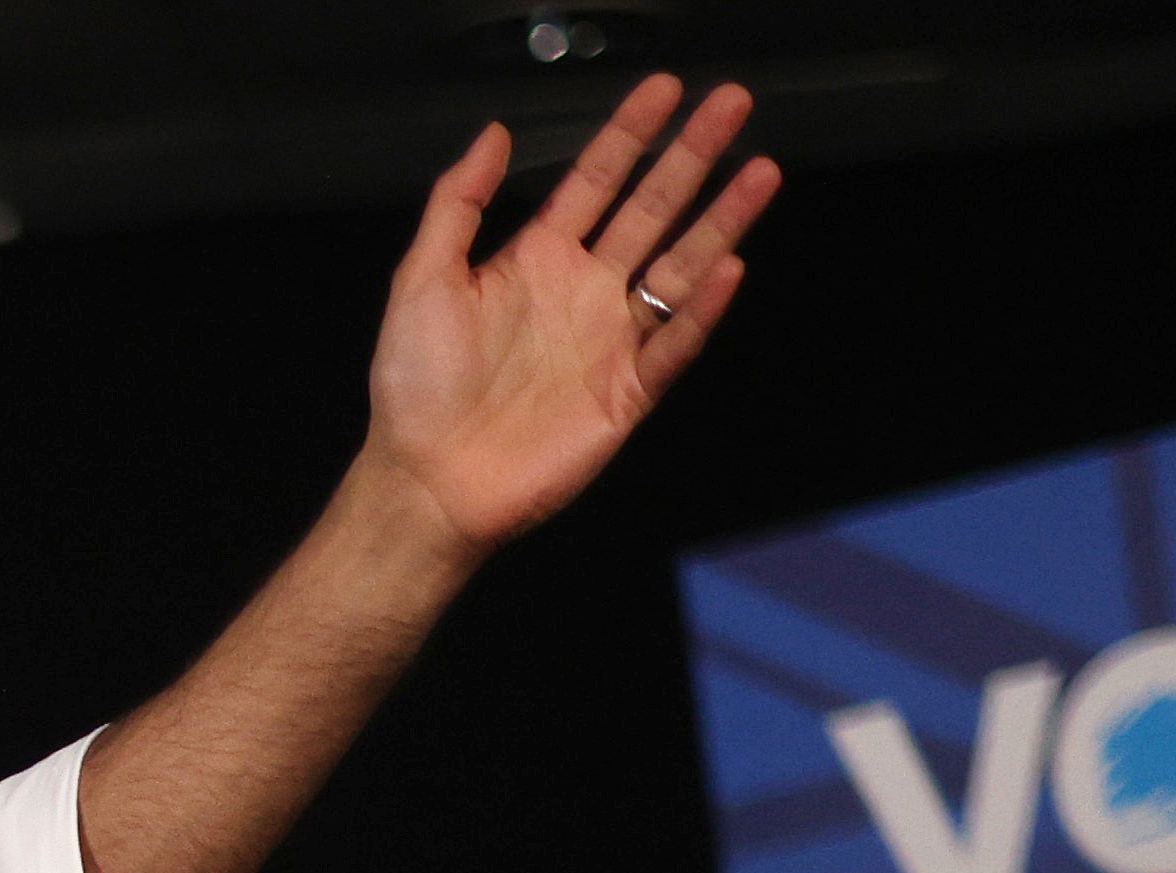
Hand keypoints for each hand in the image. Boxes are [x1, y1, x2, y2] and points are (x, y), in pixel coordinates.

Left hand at [362, 77, 778, 560]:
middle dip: (693, 156)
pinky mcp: (625, 396)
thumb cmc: (415, 387)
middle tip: (733, 103)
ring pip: (678, 269)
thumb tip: (492, 134)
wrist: (426, 481)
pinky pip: (673, 346)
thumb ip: (457, 203)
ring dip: (721, 221)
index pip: (597, 181)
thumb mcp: (421, 278)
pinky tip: (727, 268)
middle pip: (652, 210)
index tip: (667, 89)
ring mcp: (609, 343)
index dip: (630, 133)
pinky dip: (700, 312)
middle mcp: (582, 292)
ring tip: (761, 172)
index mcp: (537, 260)